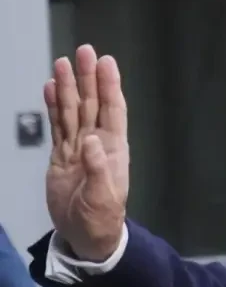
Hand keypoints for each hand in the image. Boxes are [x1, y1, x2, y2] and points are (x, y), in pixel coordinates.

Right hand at [45, 45, 130, 261]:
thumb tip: (91, 140)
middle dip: (88, 77)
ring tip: (63, 63)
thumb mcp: (103, 198)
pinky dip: (54, 107)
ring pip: (73, 111)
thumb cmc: (101, 219)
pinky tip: (51, 89)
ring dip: (69, 87)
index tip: (106, 62)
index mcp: (113, 150)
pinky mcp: (61, 156)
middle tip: (84, 51)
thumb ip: (97, 169)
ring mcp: (78, 148)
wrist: (86, 236)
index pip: (113, 111)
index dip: (110, 86)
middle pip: (92, 103)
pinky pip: (57, 126)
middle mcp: (97, 143)